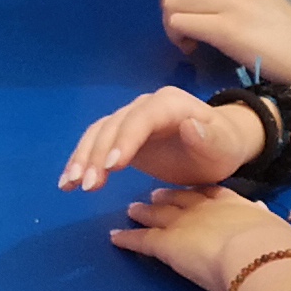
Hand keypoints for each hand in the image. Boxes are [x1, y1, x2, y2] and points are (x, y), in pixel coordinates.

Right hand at [58, 85, 264, 191]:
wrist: (217, 145)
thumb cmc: (222, 147)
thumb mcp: (222, 146)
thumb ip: (208, 138)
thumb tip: (188, 126)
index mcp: (171, 104)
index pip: (143, 118)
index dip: (126, 139)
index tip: (113, 166)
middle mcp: (145, 106)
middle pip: (114, 125)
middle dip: (98, 155)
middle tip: (88, 185)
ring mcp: (130, 119)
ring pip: (99, 133)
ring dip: (83, 158)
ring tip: (70, 185)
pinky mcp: (120, 135)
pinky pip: (96, 143)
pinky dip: (81, 161)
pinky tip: (68, 183)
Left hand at [109, 185, 290, 290]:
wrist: (259, 256)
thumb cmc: (277, 249)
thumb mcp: (277, 231)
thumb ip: (267, 226)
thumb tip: (269, 227)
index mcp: (235, 205)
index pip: (211, 194)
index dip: (198, 193)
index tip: (190, 191)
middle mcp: (206, 209)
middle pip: (180, 199)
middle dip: (166, 197)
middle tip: (154, 195)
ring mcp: (184, 224)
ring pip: (158, 216)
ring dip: (143, 213)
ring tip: (132, 209)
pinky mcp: (167, 245)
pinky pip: (142, 241)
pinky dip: (127, 239)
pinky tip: (115, 238)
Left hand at [161, 0, 290, 79]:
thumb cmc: (282, 23)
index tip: (184, 5)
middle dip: (168, 6)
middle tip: (185, 27)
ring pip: (170, 3)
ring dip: (171, 25)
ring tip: (191, 39)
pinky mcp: (227, 27)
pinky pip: (177, 23)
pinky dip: (177, 38)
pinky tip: (194, 47)